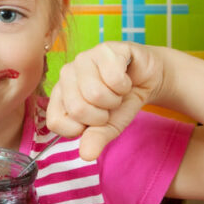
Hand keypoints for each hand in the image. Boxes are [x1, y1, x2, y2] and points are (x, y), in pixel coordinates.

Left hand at [47, 41, 161, 159]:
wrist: (146, 80)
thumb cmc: (121, 103)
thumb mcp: (108, 128)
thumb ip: (95, 140)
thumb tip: (86, 155)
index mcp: (60, 95)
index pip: (56, 122)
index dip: (81, 128)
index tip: (94, 121)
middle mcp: (66, 74)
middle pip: (78, 108)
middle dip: (102, 114)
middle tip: (109, 105)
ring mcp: (84, 59)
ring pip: (96, 93)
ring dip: (115, 99)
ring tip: (117, 91)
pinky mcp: (104, 49)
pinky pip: (113, 78)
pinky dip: (125, 85)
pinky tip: (124, 78)